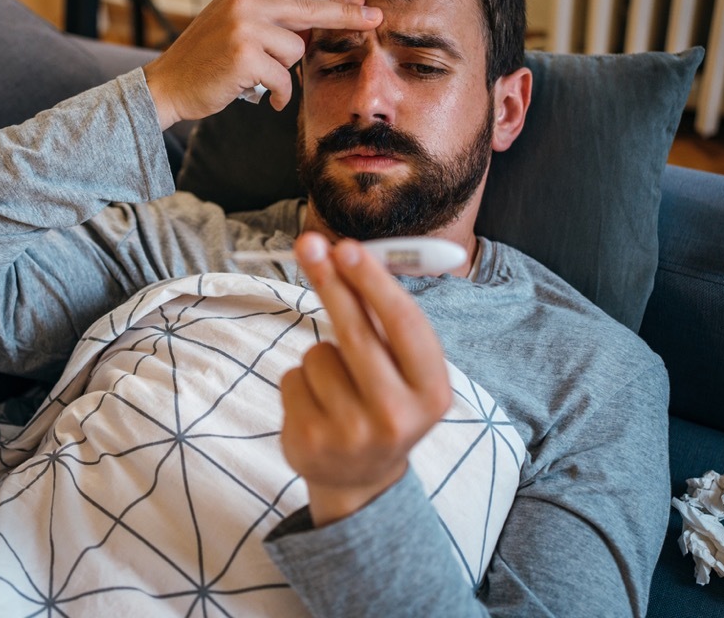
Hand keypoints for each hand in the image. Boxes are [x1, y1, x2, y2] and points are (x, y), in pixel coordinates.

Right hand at [141, 0, 381, 128]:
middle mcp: (244, 3)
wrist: (166, 86)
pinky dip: (276, 93)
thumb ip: (271, 22)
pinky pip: (282, 78)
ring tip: (257, 78)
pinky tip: (259, 96)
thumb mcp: (235, 28)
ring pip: (295, 51)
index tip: (363, 3)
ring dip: (282, 73)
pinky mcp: (244, 56)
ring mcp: (244, 28)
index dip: (335, 1)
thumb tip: (317, 26)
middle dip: (345, 17)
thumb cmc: (204, 63)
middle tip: (375, 19)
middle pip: (309, 11)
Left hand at [280, 233, 452, 526]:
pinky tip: (317, 406)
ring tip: (337, 387)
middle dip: (330, 281)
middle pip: (355, 332)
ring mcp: (352, 432)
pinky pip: (291, 376)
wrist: (360, 478)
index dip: (374, 282)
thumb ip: (382, 320)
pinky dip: (298, 380)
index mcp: (432, 392)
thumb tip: (344, 253)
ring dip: (320, 355)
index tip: (348, 247)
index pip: (403, 325)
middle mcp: (397, 415)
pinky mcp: (310, 441)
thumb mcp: (402, 370)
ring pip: (317, 353)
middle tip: (308, 243)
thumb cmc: (383, 402)